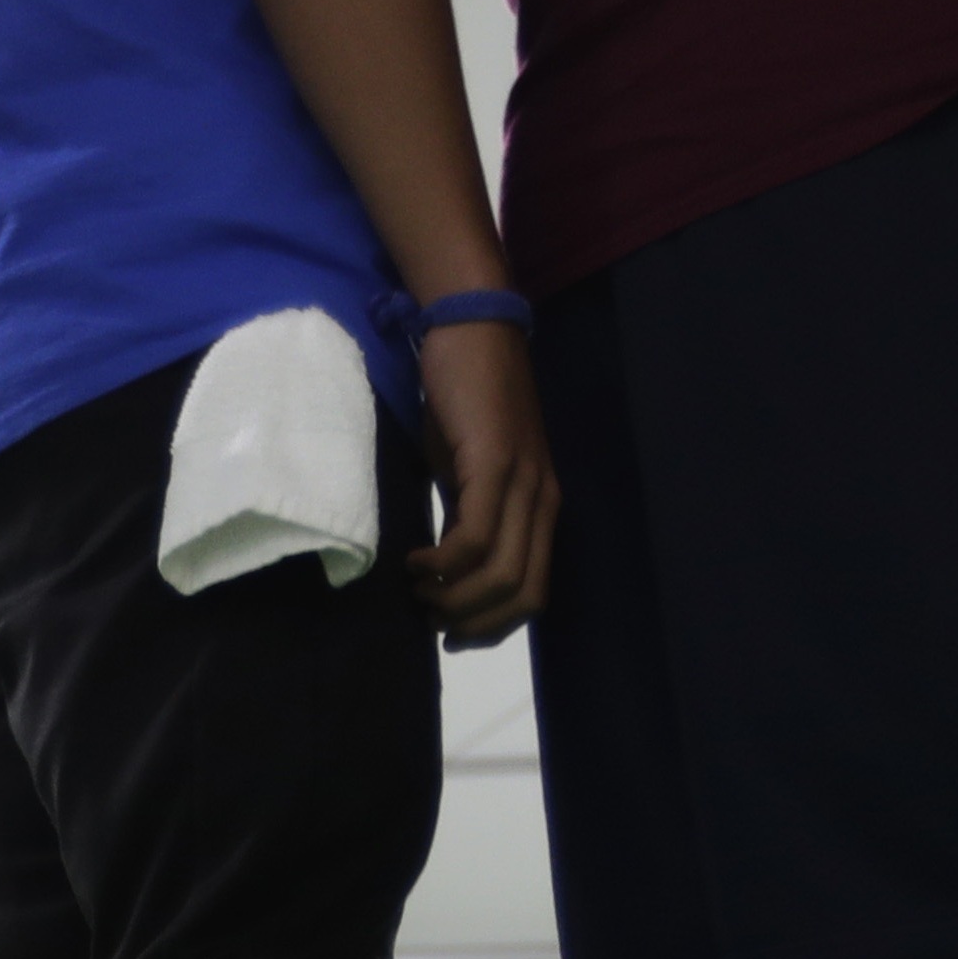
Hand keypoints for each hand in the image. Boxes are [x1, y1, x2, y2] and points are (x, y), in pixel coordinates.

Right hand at [407, 319, 554, 645]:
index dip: (493, 627)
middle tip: (429, 617)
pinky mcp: (494, 463)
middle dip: (473, 623)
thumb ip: (469, 516)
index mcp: (541, 507)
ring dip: (453, 599)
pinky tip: (416, 560)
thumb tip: (444, 570)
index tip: (450, 632)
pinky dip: (442, 564)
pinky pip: (473, 539)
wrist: (469, 326)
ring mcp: (522, 482)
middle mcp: (541, 501)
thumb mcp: (469, 470)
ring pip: (500, 576)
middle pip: (522, 598)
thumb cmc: (464, 397)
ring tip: (418, 590)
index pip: (533, 595)